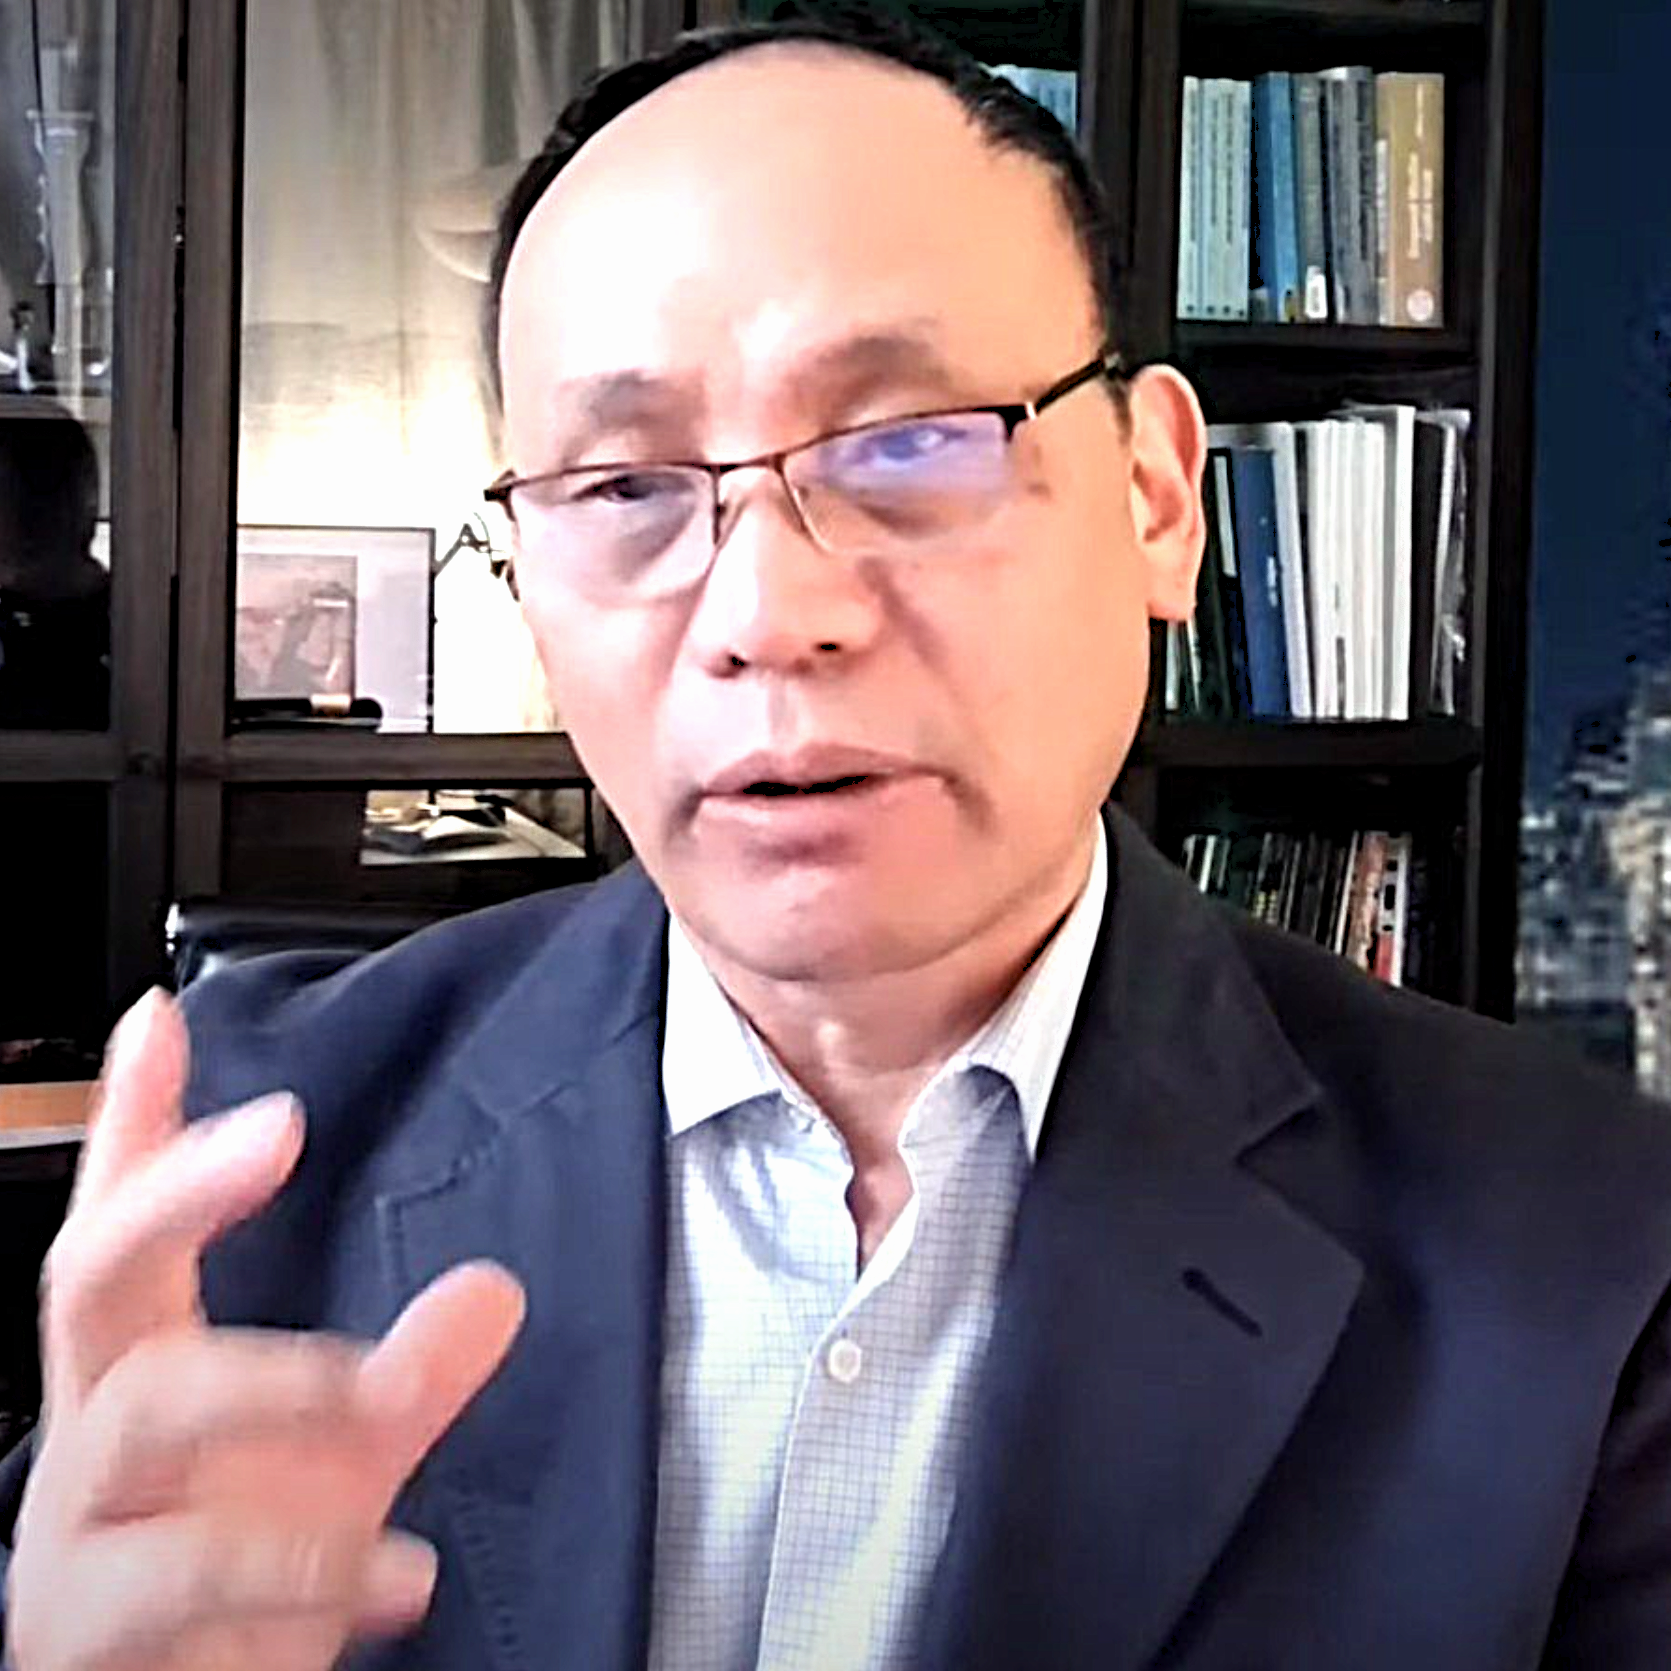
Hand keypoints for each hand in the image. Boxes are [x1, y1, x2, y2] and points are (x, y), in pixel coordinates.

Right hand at [4, 989, 526, 1670]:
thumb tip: (490, 1291)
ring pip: (143, 1418)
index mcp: (144, 1384)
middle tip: (275, 1126)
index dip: (133, 1126)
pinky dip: (301, 1566)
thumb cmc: (242, 1604)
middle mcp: (93, 1445)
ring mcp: (76, 1540)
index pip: (124, 1233)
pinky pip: (174, 1580)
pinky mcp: (92, 1640)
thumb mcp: (338, 1476)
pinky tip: (401, 1573)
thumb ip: (405, 1382)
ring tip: (381, 1393)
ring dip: (278, 1387)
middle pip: (91, 1280)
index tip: (160, 1018)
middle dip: (176, 1190)